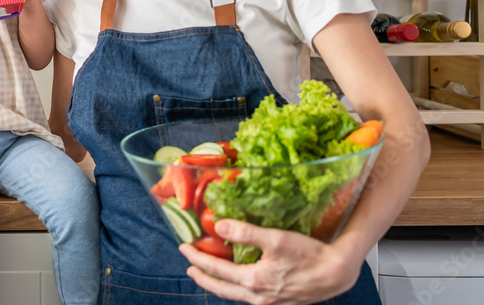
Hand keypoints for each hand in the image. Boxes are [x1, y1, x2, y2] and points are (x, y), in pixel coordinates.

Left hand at [179, 219, 362, 303]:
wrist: (338, 273)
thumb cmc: (310, 255)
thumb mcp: (275, 239)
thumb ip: (245, 232)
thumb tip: (219, 226)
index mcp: (254, 281)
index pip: (216, 269)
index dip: (197, 258)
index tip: (184, 248)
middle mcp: (259, 297)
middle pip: (222, 289)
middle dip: (203, 277)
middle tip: (189, 268)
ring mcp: (270, 302)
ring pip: (235, 296)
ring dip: (220, 285)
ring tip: (210, 275)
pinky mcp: (279, 302)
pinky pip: (250, 297)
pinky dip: (238, 289)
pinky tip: (240, 281)